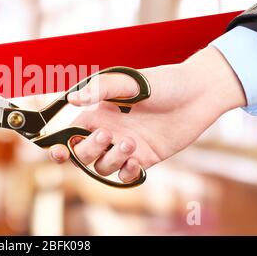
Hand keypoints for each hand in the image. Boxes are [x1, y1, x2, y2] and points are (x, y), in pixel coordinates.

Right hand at [49, 46, 246, 181]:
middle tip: (107, 135)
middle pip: (82, 154)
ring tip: (131, 143)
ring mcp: (125, 146)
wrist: (197, 93)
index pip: (70, 134)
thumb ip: (100, 89)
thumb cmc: (162, 82)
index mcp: (98, 113)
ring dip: (112, 159)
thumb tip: (71, 100)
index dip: (59, 146)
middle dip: (88, 150)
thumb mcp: (129, 81)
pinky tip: (137, 163)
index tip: (58, 151)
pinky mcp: (145, 157)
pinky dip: (127, 173)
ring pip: (103, 167)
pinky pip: (126, 175)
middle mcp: (108, 131)